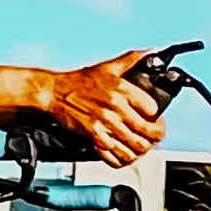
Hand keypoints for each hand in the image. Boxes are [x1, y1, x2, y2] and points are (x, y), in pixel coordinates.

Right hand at [44, 54, 166, 166]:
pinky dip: (122, 158)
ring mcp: (105, 124)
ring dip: (141, 149)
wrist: (54, 92)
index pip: (153, 109)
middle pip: (148, 131)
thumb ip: (132, 59)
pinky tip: (124, 153)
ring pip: (135, 146)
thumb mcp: (108, 67)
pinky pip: (116, 155)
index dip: (156, 116)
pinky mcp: (94, 136)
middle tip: (153, 136)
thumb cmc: (79, 81)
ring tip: (140, 146)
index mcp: (122, 89)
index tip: (155, 118)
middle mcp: (116, 107)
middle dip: (154, 136)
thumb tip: (151, 52)